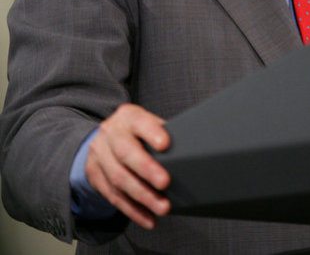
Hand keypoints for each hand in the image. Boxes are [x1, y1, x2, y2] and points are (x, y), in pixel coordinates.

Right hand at [85, 103, 171, 228]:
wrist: (104, 137)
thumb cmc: (136, 131)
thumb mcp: (146, 123)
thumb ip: (161, 133)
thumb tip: (189, 149)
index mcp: (127, 117)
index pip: (139, 122)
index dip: (151, 133)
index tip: (165, 144)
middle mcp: (110, 133)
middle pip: (126, 152)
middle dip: (146, 170)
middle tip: (165, 183)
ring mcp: (99, 154)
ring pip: (119, 179)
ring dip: (142, 197)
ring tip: (162, 208)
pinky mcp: (94, 175)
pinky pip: (113, 196)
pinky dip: (132, 210)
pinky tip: (148, 218)